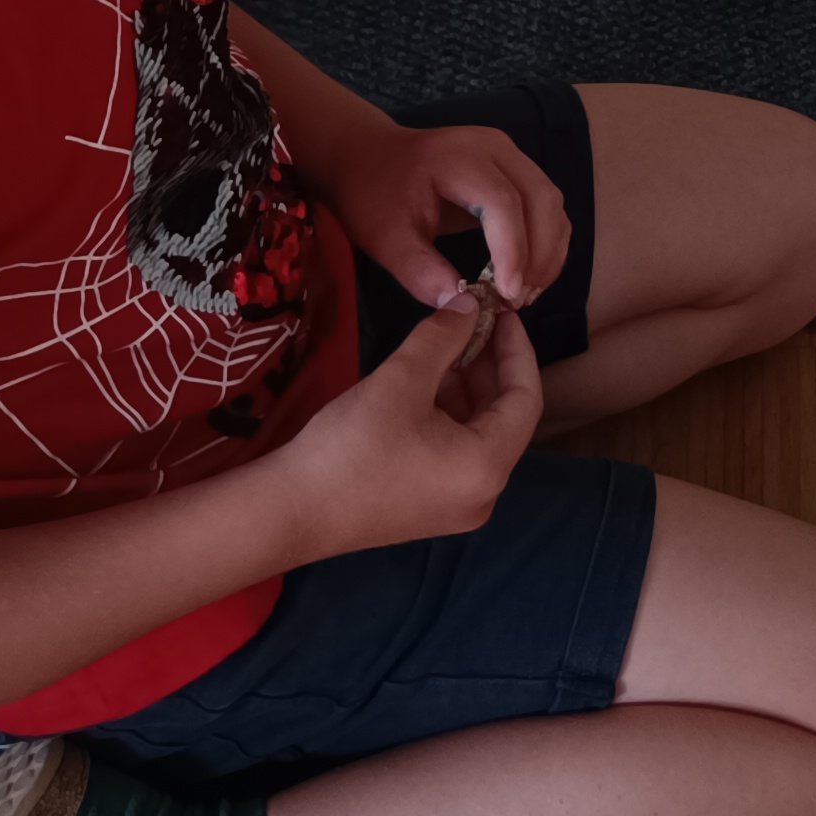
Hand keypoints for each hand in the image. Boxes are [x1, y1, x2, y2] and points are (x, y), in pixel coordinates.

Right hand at [276, 303, 542, 558]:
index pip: (526, 399)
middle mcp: (482, 495)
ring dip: (465, 386)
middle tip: (472, 319)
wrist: (289, 510)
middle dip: (488, 365)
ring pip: (475, 433)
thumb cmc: (353, 444)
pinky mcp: (425, 507)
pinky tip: (423, 381)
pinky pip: (453, 451)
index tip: (501, 312)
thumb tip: (470, 305)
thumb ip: (445, 336)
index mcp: (488, 468)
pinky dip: (446, 413)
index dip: (516, 349)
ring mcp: (453, 506)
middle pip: (503, 417)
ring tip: (445, 342)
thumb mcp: (404, 377)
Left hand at [316, 118, 571, 312]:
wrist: (368, 155)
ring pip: (551, 202)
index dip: (513, 250)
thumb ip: (422, 273)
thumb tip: (464, 309)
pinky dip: (546, 241)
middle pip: (540, 198)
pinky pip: (546, 204)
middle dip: (539, 255)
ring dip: (548, 251)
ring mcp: (509, 154)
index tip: (508, 296)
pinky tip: (529, 274)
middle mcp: (494, 148)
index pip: (502, 202)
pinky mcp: (515, 168)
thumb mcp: (386, 238)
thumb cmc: (373, 194)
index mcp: (457, 157)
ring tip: (525, 293)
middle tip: (519, 301)